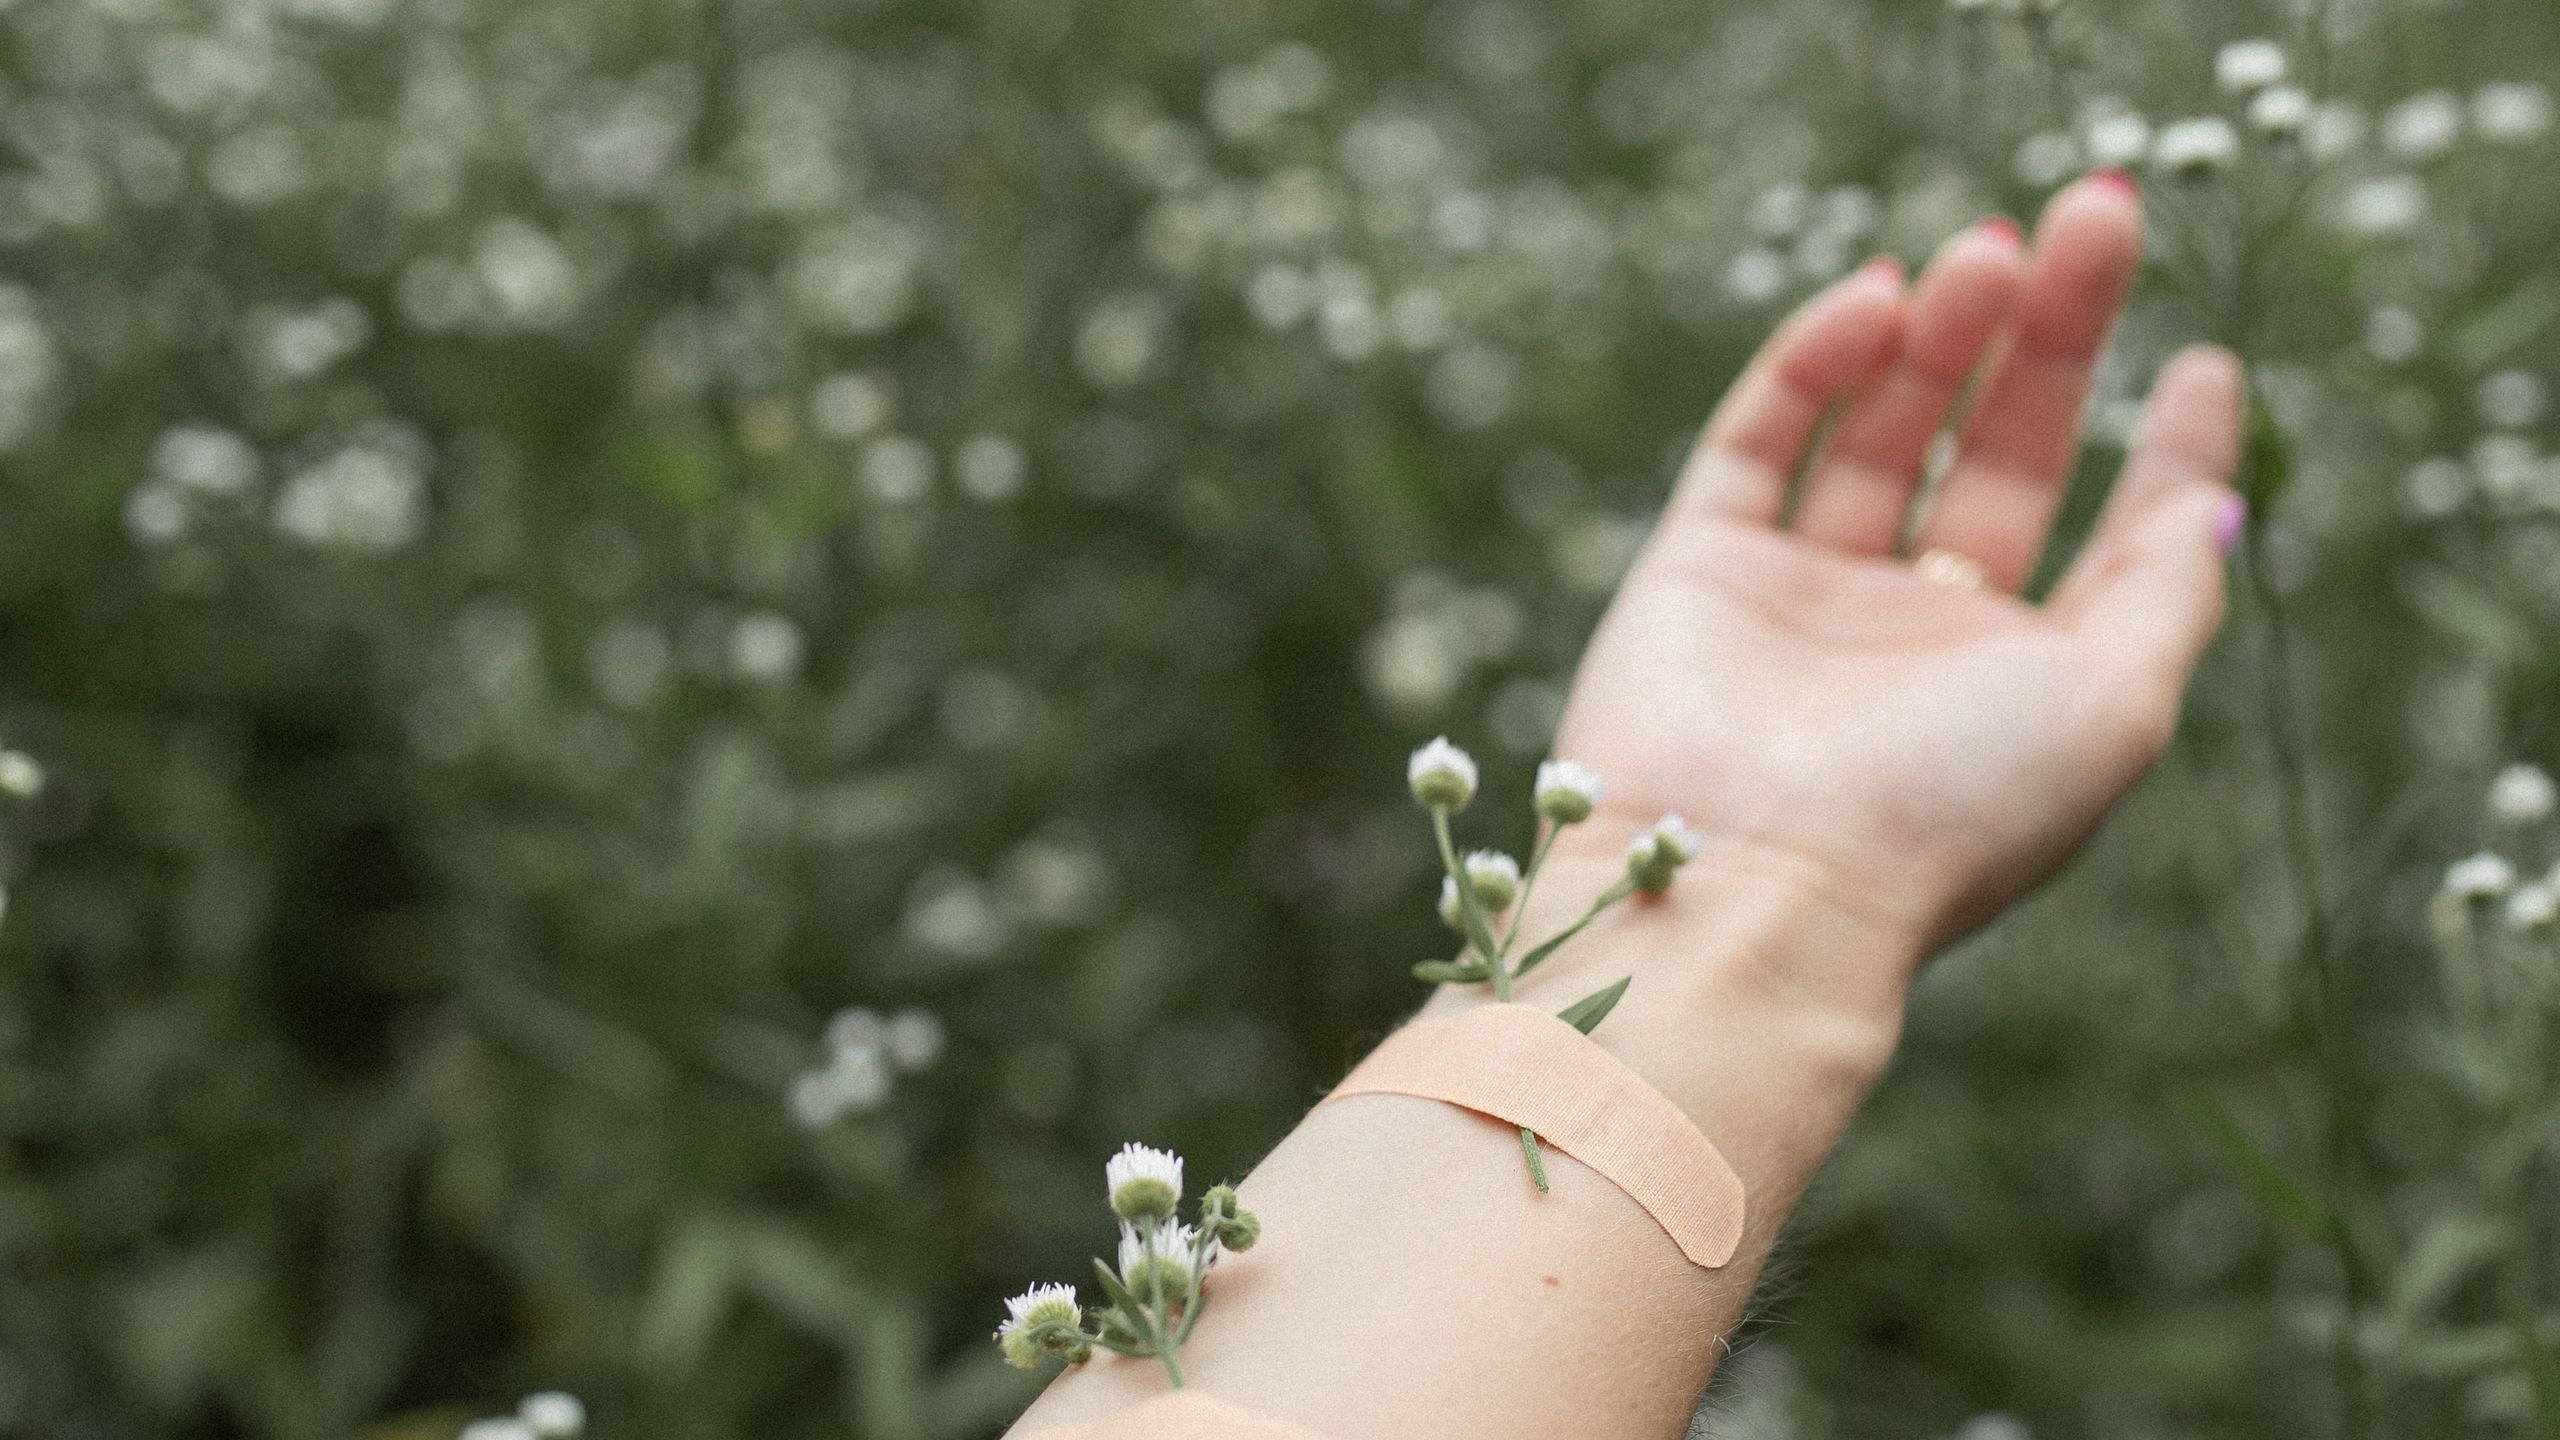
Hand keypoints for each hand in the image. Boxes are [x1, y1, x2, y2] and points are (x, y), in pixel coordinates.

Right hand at [1548, 174, 2242, 967]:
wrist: (1754, 884)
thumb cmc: (1951, 812)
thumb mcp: (2116, 705)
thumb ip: (2166, 589)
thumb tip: (2218, 495)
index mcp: (2017, 678)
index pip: (2098, 532)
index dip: (2156, 445)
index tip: (2201, 355)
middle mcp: (1912, 630)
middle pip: (1995, 448)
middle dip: (2051, 333)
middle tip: (2097, 212)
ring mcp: (1801, 593)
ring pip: (1882, 426)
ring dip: (1943, 328)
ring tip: (1994, 243)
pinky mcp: (1700, 565)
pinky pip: (1761, 438)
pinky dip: (1815, 361)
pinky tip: (1882, 298)